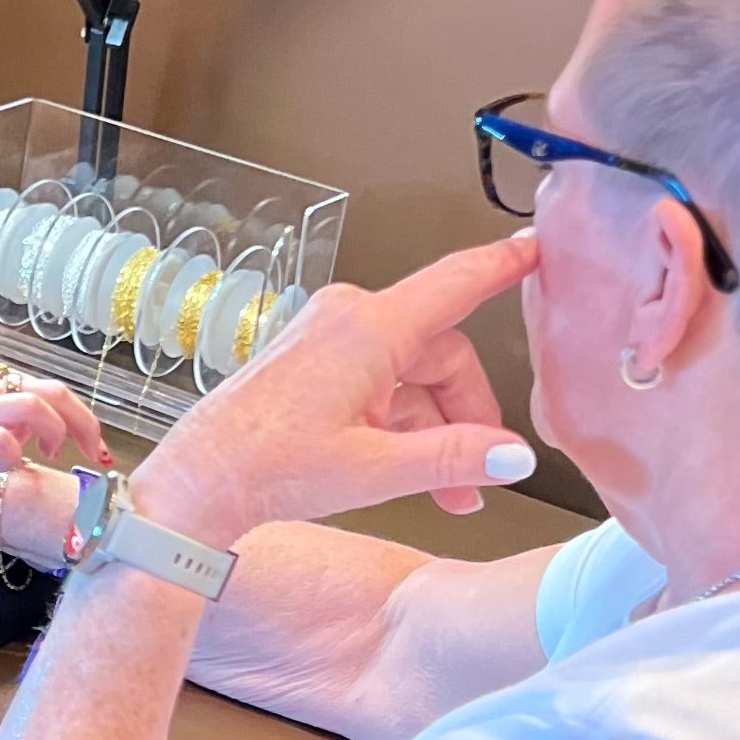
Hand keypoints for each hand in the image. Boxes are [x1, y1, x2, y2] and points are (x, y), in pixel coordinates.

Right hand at [0, 351, 101, 480]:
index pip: (36, 383)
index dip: (69, 412)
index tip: (84, 439)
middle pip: (54, 391)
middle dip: (86, 426)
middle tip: (95, 456)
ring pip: (38, 407)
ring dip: (57, 436)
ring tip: (51, 461)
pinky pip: (0, 440)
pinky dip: (12, 457)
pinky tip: (2, 472)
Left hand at [130, 235, 537, 539]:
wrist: (201, 482)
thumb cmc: (266, 466)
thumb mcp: (375, 470)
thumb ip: (453, 458)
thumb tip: (513, 457)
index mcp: (367, 328)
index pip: (456, 283)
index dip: (503, 265)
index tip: (538, 246)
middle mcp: (349, 321)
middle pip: (441, 354)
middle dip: (468, 415)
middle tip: (482, 473)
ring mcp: (330, 341)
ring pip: (415, 378)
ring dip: (438, 433)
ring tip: (452, 494)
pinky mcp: (317, 364)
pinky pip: (384, 386)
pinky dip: (405, 428)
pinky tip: (416, 477)